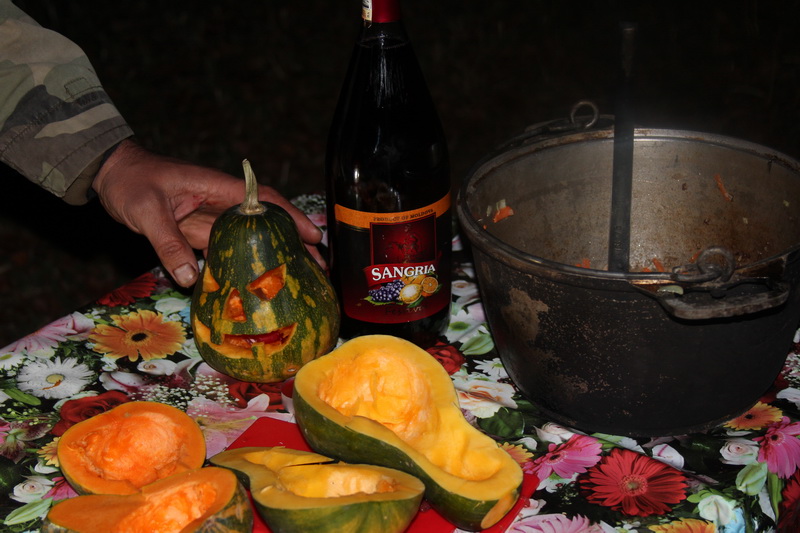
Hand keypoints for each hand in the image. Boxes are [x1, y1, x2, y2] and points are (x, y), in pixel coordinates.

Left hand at [92, 139, 324, 287]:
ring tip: (299, 279)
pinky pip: (227, 250)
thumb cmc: (131, 181)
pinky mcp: (200, 232)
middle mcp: (221, 202)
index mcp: (218, 187)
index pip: (263, 201)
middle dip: (294, 242)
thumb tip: (189, 278)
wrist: (112, 175)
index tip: (314, 236)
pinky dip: (243, 266)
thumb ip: (168, 243)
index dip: (291, 217)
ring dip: (274, 257)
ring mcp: (212, 218)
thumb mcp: (147, 211)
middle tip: (319, 268)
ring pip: (251, 239)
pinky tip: (256, 285)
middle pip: (265, 223)